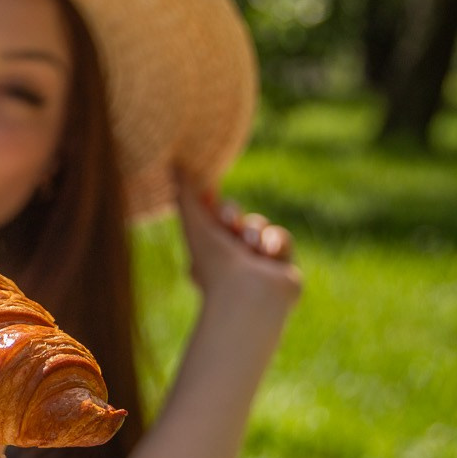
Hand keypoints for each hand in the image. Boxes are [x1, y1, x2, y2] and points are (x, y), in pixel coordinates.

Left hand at [175, 166, 301, 311]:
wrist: (249, 294)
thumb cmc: (214, 261)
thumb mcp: (195, 224)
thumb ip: (185, 195)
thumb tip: (174, 163)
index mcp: (206, 249)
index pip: (209, 218)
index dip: (212, 204)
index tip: (209, 194)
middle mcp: (229, 256)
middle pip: (236, 217)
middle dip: (233, 215)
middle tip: (228, 222)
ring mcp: (256, 262)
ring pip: (259, 225)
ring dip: (254, 231)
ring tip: (250, 248)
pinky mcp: (281, 266)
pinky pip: (281, 238)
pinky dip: (276, 242)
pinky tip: (268, 252)